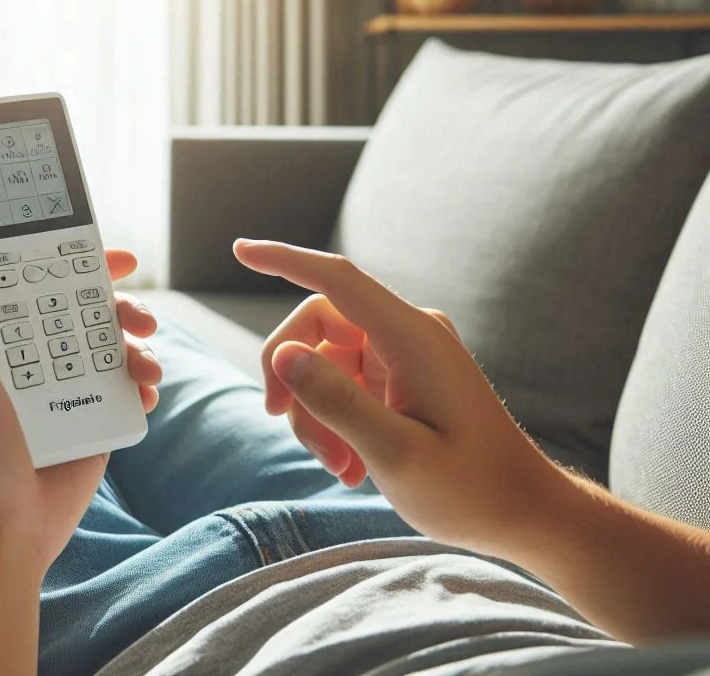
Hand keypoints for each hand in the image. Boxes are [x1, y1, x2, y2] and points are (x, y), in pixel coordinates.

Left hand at [0, 244, 161, 573]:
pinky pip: (128, 393)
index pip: (46, 288)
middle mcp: (42, 361)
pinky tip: (143, 392)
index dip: (80, 266)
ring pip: (117, 350)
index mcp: (6, 343)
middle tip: (142, 315)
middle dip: (123, 307)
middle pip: (92, 314)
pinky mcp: (96, 423)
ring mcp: (72, 393)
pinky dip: (142, 386)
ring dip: (140, 348)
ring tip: (145, 366)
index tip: (116, 257)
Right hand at [233, 239, 564, 557]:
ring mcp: (405, 354)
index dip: (284, 260)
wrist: (524, 513)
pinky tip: (353, 465)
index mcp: (412, 337)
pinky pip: (345, 382)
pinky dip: (335, 420)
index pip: (335, 280)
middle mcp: (407, 333)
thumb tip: (283, 355)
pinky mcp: (402, 377)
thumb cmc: (471, 489)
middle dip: (294, 378)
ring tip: (341, 470)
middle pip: (318, 326)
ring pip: (325, 361)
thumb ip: (337, 402)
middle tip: (281, 424)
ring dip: (316, 412)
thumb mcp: (397, 454)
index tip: (239, 250)